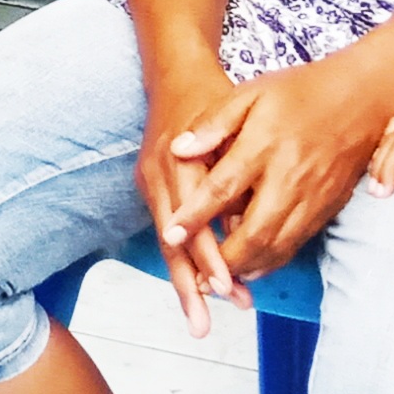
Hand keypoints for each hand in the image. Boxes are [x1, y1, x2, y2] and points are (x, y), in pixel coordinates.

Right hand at [133, 58, 248, 327]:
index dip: (211, 258)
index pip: (193, 222)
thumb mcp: (234, 119)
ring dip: (185, 280)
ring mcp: (151, 181)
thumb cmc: (216, 96)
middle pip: (173, 241)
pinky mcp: (150, 186)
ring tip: (202, 317)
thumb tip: (242, 219)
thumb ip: (233, 168)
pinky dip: (183, 260)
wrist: (175, 73)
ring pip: (167, 242)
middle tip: (209, 320)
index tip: (229, 287)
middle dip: (192, 283)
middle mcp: (160, 175)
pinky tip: (198, 285)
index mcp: (181, 161)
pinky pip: (167, 230)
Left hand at [162, 61, 389, 297]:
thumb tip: (178, 149)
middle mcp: (290, 177)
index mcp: (264, 146)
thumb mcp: (250, 94)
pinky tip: (252, 266)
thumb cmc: (298, 92)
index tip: (171, 234)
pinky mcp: (328, 208)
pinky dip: (273, 260)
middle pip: (254, 231)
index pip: (222, 188)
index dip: (195, 215)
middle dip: (223, 259)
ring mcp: (313, 197)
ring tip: (219, 281)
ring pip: (278, 246)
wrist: (361, 99)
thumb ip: (213, 123)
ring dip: (247, 268)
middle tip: (196, 276)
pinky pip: (298, 243)